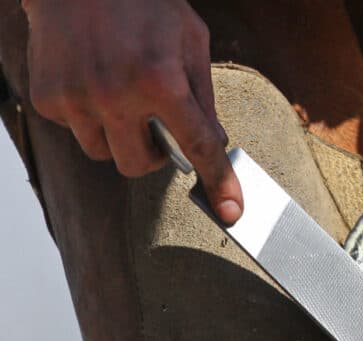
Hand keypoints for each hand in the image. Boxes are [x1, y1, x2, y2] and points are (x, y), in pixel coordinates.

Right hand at [22, 0, 242, 221]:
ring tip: (122, 98)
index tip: (230, 212)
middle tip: (159, 128)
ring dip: (118, 137)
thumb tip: (215, 140)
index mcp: (160, 80)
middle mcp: (115, 94)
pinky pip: (75, 130)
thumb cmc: (140, 2)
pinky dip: (88, 117)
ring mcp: (76, 98)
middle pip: (138, 165)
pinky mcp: (47, 96)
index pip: (197, 146)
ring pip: (104, 153)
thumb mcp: (190, 39)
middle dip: (154, 155)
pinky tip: (94, 83)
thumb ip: (203, 94)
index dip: (218, 182)